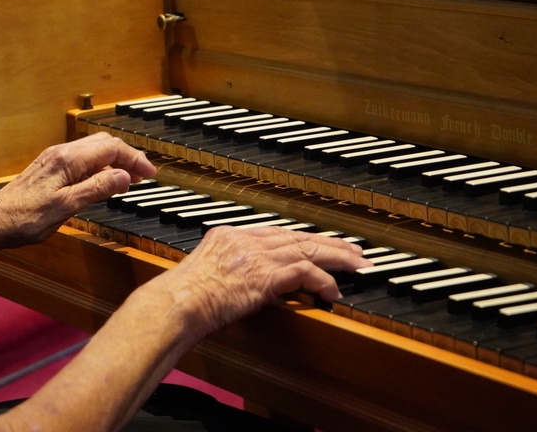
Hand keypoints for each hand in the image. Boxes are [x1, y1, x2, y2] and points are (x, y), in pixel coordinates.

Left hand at [0, 133, 154, 260]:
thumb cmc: (24, 219)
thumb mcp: (66, 207)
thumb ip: (96, 189)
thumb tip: (123, 176)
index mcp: (67, 161)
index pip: (111, 148)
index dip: (134, 159)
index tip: (149, 173)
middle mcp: (61, 154)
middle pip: (103, 144)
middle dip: (127, 157)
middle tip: (143, 175)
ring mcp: (53, 160)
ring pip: (92, 151)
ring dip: (113, 161)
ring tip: (128, 179)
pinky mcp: (48, 168)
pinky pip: (81, 159)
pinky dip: (98, 166)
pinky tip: (102, 181)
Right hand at [151, 224, 371, 337]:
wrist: (178, 304)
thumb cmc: (182, 299)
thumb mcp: (204, 273)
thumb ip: (225, 270)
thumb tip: (239, 285)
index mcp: (228, 236)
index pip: (274, 232)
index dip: (300, 238)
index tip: (318, 244)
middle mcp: (245, 240)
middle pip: (296, 235)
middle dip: (329, 243)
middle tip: (353, 250)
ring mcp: (256, 256)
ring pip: (307, 249)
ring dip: (337, 258)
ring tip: (358, 266)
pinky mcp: (265, 276)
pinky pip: (305, 273)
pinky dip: (324, 281)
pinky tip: (334, 292)